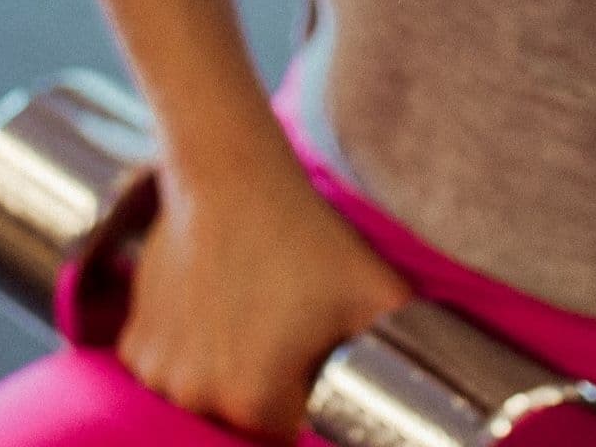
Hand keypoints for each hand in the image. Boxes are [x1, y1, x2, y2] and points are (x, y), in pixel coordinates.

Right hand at [116, 153, 416, 439]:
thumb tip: (461, 399)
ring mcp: (158, 371)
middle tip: (285, 327)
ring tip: (251, 311)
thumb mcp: (376, 295)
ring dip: (224, 371)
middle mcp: (197, 396)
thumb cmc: (306, 234)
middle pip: (244, 416)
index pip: (288, 430)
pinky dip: (189, 353)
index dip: (306, 395)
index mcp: (256, 401)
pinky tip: (216, 307)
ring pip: (204, 395)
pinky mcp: (135, 343)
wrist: (230, 174)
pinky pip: (169, 370)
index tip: (312, 356)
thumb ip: (415, 354)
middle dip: (268, 385)